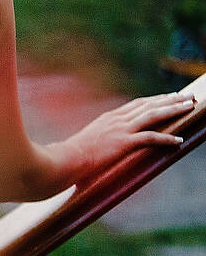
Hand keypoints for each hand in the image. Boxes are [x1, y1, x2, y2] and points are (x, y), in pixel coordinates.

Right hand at [54, 90, 195, 185]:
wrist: (66, 159)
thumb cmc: (73, 154)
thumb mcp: (88, 139)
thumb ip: (100, 136)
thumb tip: (103, 142)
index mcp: (109, 117)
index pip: (137, 104)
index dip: (155, 99)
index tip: (170, 96)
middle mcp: (117, 119)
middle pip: (149, 105)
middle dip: (171, 99)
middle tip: (189, 95)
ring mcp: (120, 130)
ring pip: (153, 115)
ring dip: (174, 110)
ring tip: (189, 106)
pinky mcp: (123, 142)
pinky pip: (150, 138)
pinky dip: (166, 138)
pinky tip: (179, 140)